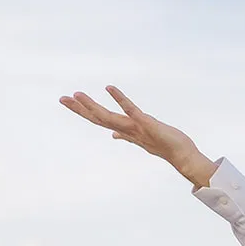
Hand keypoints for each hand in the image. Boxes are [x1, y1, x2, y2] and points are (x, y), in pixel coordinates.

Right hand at [59, 86, 216, 187]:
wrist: (183, 157)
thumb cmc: (166, 146)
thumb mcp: (143, 138)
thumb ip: (127, 135)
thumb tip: (113, 135)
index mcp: (126, 131)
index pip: (101, 120)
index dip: (84, 112)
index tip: (69, 102)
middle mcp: (127, 130)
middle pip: (99, 119)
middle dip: (80, 109)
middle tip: (62, 98)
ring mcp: (136, 128)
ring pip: (110, 117)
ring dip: (92, 105)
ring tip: (77, 94)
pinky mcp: (147, 124)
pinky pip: (132, 110)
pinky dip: (121, 99)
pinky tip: (110, 88)